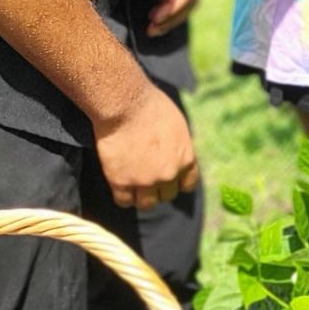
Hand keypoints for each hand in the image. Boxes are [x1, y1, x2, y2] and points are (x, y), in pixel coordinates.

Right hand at [92, 82, 196, 208]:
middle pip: (167, 195)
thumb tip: (176, 154)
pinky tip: (120, 186)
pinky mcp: (121, 182)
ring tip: (134, 186)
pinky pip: (124, 201)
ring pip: (147, 204)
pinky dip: (123, 197)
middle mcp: (169, 174)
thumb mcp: (178, 124)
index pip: (188, 184)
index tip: (170, 179)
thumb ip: (179, 145)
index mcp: (186, 159)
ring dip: (142, 197)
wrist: (125, 105)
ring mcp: (145, 180)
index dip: (178, 183)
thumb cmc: (152, 106)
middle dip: (159, 188)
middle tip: (147, 178)